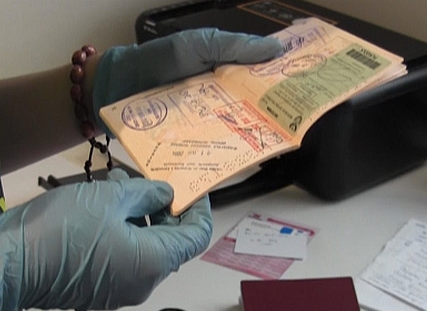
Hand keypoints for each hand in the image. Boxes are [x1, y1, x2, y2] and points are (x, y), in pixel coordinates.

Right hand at [0, 169, 211, 310]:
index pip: (195, 237)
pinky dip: (120, 234)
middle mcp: (142, 284)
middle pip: (169, 243)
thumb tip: (165, 194)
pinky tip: (99, 209)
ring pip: (142, 249)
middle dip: (161, 208)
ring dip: (137, 217)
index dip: (198, 208)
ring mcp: (118, 291)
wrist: (7, 267)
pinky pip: (121, 260)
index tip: (190, 186)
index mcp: (153, 263)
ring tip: (115, 186)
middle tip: (143, 179)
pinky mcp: (96, 291)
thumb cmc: (60, 229)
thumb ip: (145, 194)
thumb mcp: (108, 198)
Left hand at [93, 29, 283, 133]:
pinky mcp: (196, 137)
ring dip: (253, 131)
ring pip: (238, 127)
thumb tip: (276, 49)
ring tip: (274, 135)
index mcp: (226, 68)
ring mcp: (209, 117)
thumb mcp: (200, 44)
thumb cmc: (160, 60)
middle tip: (294, 117)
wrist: (121, 86)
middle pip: (255, 107)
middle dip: (274, 112)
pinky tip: (241, 150)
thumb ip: (236, 47)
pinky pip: (216, 144)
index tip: (305, 89)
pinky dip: (228, 147)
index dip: (281, 83)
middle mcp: (221, 95)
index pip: (261, 77)